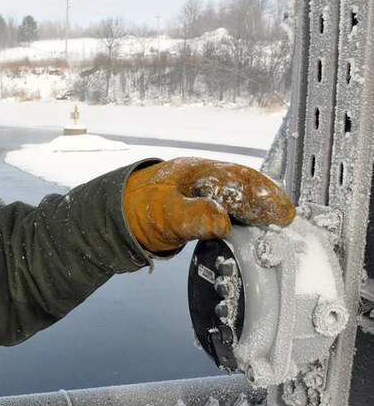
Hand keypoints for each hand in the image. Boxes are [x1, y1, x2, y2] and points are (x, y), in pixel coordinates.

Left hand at [123, 157, 295, 252]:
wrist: (117, 213)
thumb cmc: (140, 209)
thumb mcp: (164, 214)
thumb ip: (192, 217)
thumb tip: (223, 222)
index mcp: (198, 173)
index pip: (238, 182)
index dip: (263, 198)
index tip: (282, 215)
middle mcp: (205, 179)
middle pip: (244, 187)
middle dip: (268, 202)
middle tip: (289, 222)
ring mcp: (204, 192)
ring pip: (239, 198)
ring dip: (259, 211)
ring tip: (279, 227)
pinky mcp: (202, 208)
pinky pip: (230, 209)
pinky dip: (246, 219)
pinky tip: (255, 231)